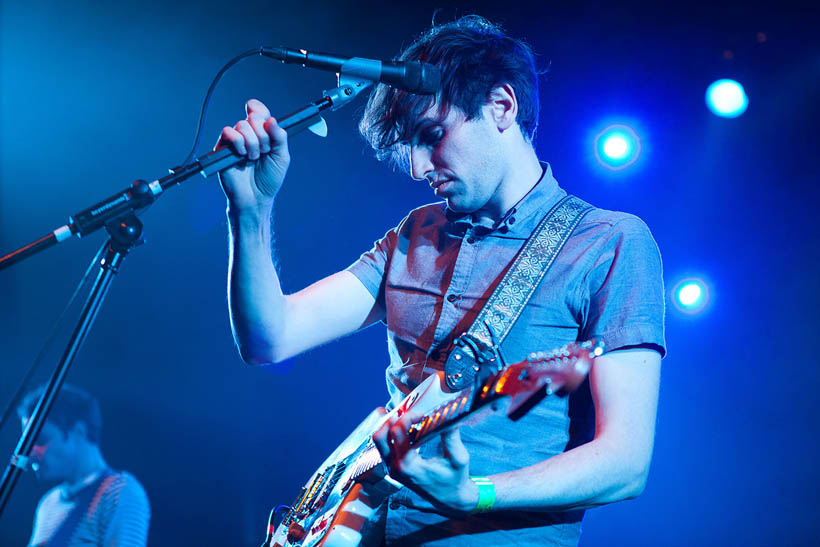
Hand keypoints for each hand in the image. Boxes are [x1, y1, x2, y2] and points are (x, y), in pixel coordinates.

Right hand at [215, 98, 289, 216]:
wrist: (256, 198)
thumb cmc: (269, 179)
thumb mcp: (282, 157)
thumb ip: (280, 137)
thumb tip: (272, 120)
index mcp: (262, 134)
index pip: (259, 112)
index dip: (261, 110)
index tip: (267, 120)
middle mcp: (248, 135)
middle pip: (254, 117)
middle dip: (263, 135)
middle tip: (264, 151)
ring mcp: (235, 141)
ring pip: (242, 125)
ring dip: (253, 143)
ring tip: (254, 158)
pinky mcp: (223, 148)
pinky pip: (228, 132)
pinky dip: (238, 142)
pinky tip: (242, 156)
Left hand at [372, 410, 478, 513]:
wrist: (450, 498)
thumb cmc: (454, 479)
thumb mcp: (459, 458)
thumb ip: (452, 437)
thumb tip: (446, 416)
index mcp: (409, 466)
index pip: (397, 433)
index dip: (407, 417)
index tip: (421, 414)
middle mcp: (396, 468)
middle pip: (380, 436)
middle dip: (393, 419)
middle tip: (409, 413)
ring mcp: (392, 469)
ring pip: (379, 441)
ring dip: (389, 426)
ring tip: (405, 418)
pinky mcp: (393, 468)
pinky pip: (384, 447)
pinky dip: (391, 434)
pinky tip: (406, 429)